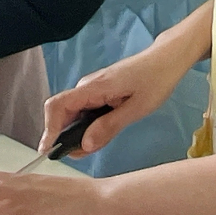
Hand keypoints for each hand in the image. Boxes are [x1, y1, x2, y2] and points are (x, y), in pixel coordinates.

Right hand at [41, 46, 178, 156]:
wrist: (167, 59)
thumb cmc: (156, 80)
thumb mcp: (137, 108)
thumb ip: (109, 126)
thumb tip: (84, 145)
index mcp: (93, 88)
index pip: (57, 106)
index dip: (49, 129)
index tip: (49, 150)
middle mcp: (87, 87)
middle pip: (62, 112)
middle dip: (64, 136)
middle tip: (78, 155)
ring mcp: (93, 89)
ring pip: (74, 114)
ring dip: (77, 133)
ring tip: (91, 148)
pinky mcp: (100, 92)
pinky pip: (85, 111)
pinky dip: (87, 126)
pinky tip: (99, 136)